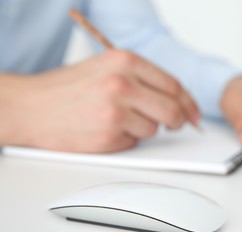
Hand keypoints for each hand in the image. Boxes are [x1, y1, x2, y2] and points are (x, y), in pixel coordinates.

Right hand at [1, 50, 199, 152]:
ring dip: (143, 129)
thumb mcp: (106, 68)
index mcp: (124, 61)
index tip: (194, 114)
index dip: (188, 102)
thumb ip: (141, 79)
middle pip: (172, 109)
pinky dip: (126, 139)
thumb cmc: (67, 89)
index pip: (173, 85)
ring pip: (154, 129)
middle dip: (178, 121)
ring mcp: (115, 111)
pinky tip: (105, 130)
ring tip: (117, 120)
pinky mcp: (108, 136)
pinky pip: (134, 142)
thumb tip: (175, 99)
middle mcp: (122, 83)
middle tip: (175, 124)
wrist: (30, 107)